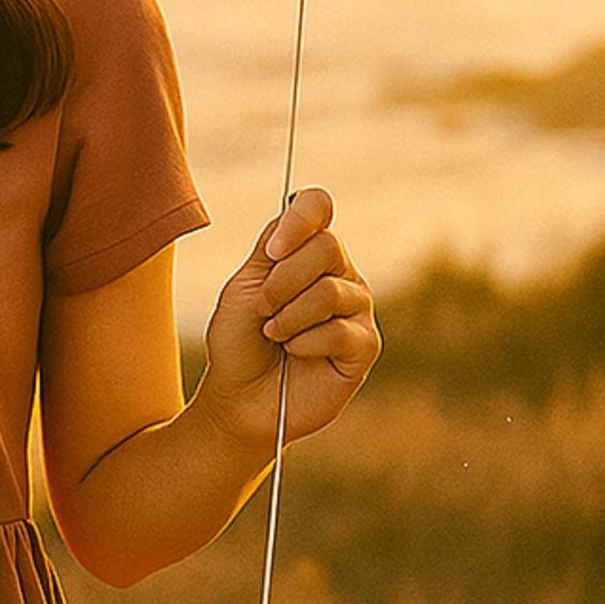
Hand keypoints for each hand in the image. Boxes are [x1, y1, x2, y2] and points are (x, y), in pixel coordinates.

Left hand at [196, 186, 378, 453]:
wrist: (239, 397)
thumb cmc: (239, 340)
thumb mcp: (244, 286)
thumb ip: (270, 249)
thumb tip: (292, 214)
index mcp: (307, 250)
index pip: (318, 205)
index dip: (299, 220)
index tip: (270, 252)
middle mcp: (340, 272)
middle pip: (327, 246)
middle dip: (281, 282)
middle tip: (262, 309)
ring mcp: (357, 308)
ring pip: (330, 291)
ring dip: (288, 317)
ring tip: (274, 335)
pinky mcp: (365, 346)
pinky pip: (340, 331)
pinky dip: (305, 343)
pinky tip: (295, 353)